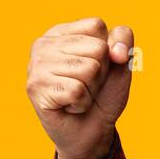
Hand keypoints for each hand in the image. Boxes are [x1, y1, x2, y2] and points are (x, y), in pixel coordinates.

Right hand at [26, 16, 134, 158]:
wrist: (92, 132)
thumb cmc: (102, 95)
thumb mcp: (121, 64)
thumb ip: (123, 43)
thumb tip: (115, 50)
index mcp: (60, 32)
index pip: (96, 26)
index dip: (107, 51)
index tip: (96, 68)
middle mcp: (43, 44)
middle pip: (96, 48)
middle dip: (100, 72)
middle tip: (87, 86)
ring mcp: (36, 66)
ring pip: (88, 69)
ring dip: (91, 89)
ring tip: (79, 95)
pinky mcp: (36, 89)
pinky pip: (77, 90)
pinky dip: (82, 103)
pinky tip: (71, 106)